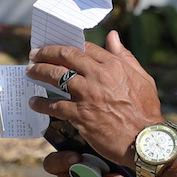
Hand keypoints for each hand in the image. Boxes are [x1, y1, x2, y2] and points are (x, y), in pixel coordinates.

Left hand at [27, 33, 161, 164]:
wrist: (145, 141)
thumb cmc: (147, 111)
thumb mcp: (143, 78)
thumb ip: (125, 56)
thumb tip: (113, 36)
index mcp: (114, 65)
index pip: (84, 47)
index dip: (68, 46)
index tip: (58, 49)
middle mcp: (98, 76)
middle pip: (65, 56)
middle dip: (46, 53)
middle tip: (34, 55)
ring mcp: (87, 95)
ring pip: (55, 76)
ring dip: (38, 72)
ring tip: (30, 72)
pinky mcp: (80, 115)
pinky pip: (54, 106)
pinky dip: (41, 103)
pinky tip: (34, 102)